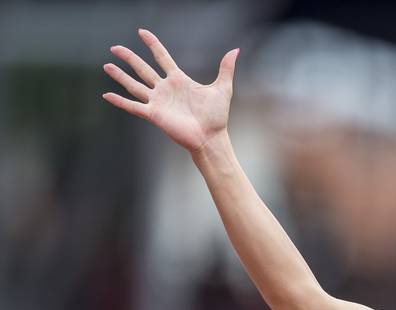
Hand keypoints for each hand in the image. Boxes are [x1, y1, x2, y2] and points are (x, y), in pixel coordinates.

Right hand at [102, 29, 238, 152]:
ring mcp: (158, 101)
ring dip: (120, 76)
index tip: (141, 32)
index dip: (153, 44)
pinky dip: (120, 101)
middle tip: (114, 47)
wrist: (212, 137)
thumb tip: (235, 50)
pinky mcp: (154, 114)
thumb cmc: (217, 116)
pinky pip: (133, 106)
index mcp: (179, 80)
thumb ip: (226, 69)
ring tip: (107, 65)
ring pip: (134, 85)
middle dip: (129, 58)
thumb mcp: (223, 88)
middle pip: (143, 69)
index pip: (162, 57)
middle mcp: (165, 89)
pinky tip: (107, 95)